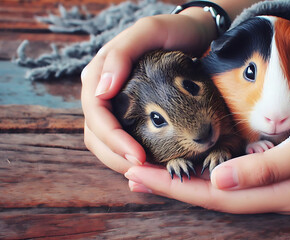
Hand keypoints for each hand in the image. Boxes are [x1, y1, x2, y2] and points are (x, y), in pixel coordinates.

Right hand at [81, 13, 216, 172]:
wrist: (193, 34)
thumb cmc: (173, 31)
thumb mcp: (149, 31)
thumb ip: (121, 55)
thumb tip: (101, 91)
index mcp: (99, 74)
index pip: (96, 114)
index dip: (113, 139)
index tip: (139, 156)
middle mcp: (102, 91)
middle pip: (95, 134)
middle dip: (116, 156)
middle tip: (146, 171)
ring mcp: (113, 103)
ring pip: (103, 142)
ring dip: (120, 161)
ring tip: (148, 171)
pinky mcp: (128, 112)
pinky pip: (119, 139)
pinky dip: (128, 155)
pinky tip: (149, 163)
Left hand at [124, 87, 289, 213]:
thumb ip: (268, 167)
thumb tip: (219, 183)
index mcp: (280, 193)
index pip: (216, 197)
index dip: (176, 188)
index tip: (141, 175)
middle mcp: (272, 195)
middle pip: (211, 197)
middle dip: (171, 187)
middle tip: (132, 175)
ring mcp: (273, 185)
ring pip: (218, 190)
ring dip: (183, 182)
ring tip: (148, 174)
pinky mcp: (272, 169)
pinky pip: (230, 177)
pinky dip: (202, 172)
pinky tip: (187, 164)